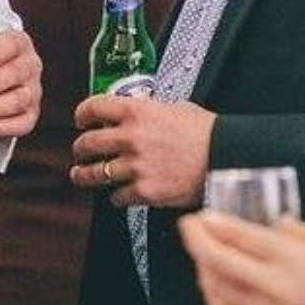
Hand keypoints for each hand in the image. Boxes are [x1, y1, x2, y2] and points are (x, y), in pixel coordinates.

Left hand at [70, 95, 213, 208]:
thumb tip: (139, 110)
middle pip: (86, 144)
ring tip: (81, 175)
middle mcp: (130, 138)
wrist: (225, 157)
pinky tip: (119, 194)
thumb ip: (149, 110)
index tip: (81, 120)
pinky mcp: (144, 191)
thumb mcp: (175, 107)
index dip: (82, 115)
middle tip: (80, 151)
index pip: (93, 108)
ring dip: (84, 175)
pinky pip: (117, 197)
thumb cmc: (206, 132)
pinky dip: (116, 197)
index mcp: (136, 112)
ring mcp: (135, 167)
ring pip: (94, 174)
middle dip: (79, 149)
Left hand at [178, 213, 304, 304]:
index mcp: (288, 255)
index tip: (198, 218)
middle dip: (195, 242)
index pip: (235, 235)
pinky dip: (215, 297)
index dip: (208, 225)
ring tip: (203, 255)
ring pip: (215, 290)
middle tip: (192, 230)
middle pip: (215, 262)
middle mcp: (272, 285)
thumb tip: (264, 224)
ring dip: (202, 270)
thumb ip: (288, 231)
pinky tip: (215, 285)